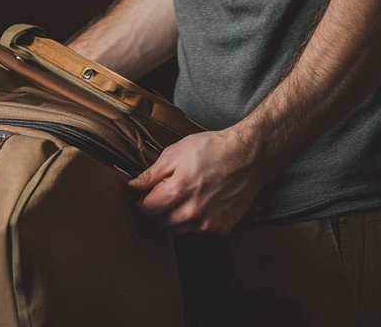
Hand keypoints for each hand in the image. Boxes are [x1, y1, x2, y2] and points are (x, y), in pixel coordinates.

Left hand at [127, 127, 274, 235]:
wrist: (247, 157)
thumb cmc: (211, 149)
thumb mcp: (176, 152)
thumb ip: (152, 173)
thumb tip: (132, 186)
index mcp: (177, 191)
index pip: (146, 211)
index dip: (139, 204)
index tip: (139, 198)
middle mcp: (191, 213)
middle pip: (158, 226)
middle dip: (152, 215)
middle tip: (155, 200)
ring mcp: (207, 223)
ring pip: (177, 231)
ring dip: (171, 219)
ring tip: (178, 199)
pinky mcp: (221, 229)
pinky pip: (198, 231)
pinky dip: (193, 221)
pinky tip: (198, 203)